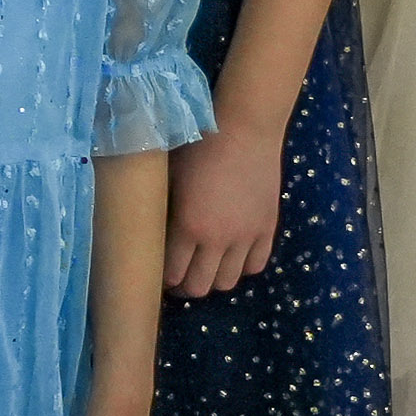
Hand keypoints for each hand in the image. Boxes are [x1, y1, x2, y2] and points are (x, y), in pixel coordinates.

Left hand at [168, 116, 284, 298]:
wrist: (245, 128)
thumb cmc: (199, 144)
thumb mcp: (168, 175)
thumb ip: (161, 209)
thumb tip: (147, 230)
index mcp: (187, 226)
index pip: (171, 273)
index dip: (161, 279)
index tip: (156, 272)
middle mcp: (218, 239)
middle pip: (199, 287)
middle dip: (184, 286)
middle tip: (177, 276)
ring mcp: (246, 237)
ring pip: (228, 282)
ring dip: (212, 279)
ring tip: (204, 267)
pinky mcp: (267, 229)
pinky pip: (255, 265)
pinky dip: (241, 267)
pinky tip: (231, 255)